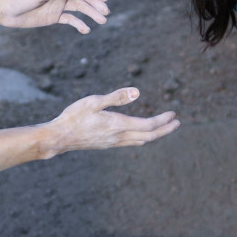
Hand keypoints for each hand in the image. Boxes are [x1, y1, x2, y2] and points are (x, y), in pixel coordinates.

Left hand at [0, 0, 109, 33]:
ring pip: (79, 9)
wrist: (4, 10)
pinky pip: (69, 20)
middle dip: (95, 4)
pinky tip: (85, 30)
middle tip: (106, 14)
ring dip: (91, 14)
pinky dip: (78, 24)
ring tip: (101, 21)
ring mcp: (57, 6)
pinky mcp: (53, 17)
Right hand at [49, 88, 179, 153]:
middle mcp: (118, 137)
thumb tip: (138, 92)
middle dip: (164, 130)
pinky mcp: (107, 144)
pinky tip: (140, 134)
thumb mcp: (94, 101)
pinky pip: (131, 143)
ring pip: (140, 141)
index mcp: (118, 125)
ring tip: (164, 128)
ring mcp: (113, 143)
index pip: (148, 126)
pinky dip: (142, 138)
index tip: (173, 114)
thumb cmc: (74, 117)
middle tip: (177, 123)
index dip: (163, 121)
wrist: (59, 137)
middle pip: (148, 136)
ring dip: (154, 135)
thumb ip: (117, 97)